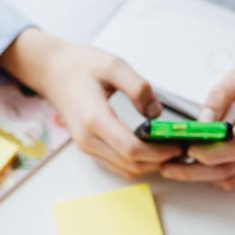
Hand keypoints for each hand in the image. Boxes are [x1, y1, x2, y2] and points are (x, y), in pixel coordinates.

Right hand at [0, 28, 181, 177]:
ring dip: (150, 166)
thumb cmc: (80, 66)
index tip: (178, 144)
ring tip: (172, 152)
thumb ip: (138, 87)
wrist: (52, 72)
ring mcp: (87, 147)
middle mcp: (88, 139)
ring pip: (125, 170)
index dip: (158, 152)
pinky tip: (154, 152)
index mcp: (94, 118)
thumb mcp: (113, 65)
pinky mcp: (89, 148)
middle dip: (159, 162)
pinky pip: (117, 166)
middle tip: (182, 150)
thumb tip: (155, 113)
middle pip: (131, 165)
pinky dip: (138, 164)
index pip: (132, 149)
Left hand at [161, 36, 234, 189]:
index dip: (208, 153)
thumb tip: (201, 121)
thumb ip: (219, 97)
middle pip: (228, 169)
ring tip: (176, 167)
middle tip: (167, 168)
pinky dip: (216, 177)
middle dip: (194, 172)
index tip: (185, 149)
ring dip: (202, 177)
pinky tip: (198, 166)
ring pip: (231, 178)